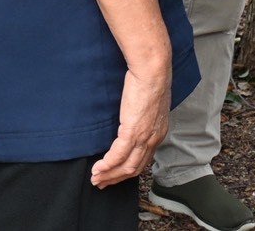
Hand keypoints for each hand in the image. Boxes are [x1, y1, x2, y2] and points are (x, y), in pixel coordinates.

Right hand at [90, 63, 170, 187]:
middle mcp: (153, 139)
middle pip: (134, 168)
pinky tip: (98, 168)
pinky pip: (117, 155)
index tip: (114, 175)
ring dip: (109, 175)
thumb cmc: (150, 82)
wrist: (153, 72)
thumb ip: (144, 118)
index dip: (127, 171)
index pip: (143, 160)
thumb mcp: (151, 105)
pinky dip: (106, 164)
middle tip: (101, 182)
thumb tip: (133, 121)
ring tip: (95, 178)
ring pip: (126, 166)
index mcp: (158, 133)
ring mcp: (143, 137)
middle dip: (116, 178)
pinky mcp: (132, 131)